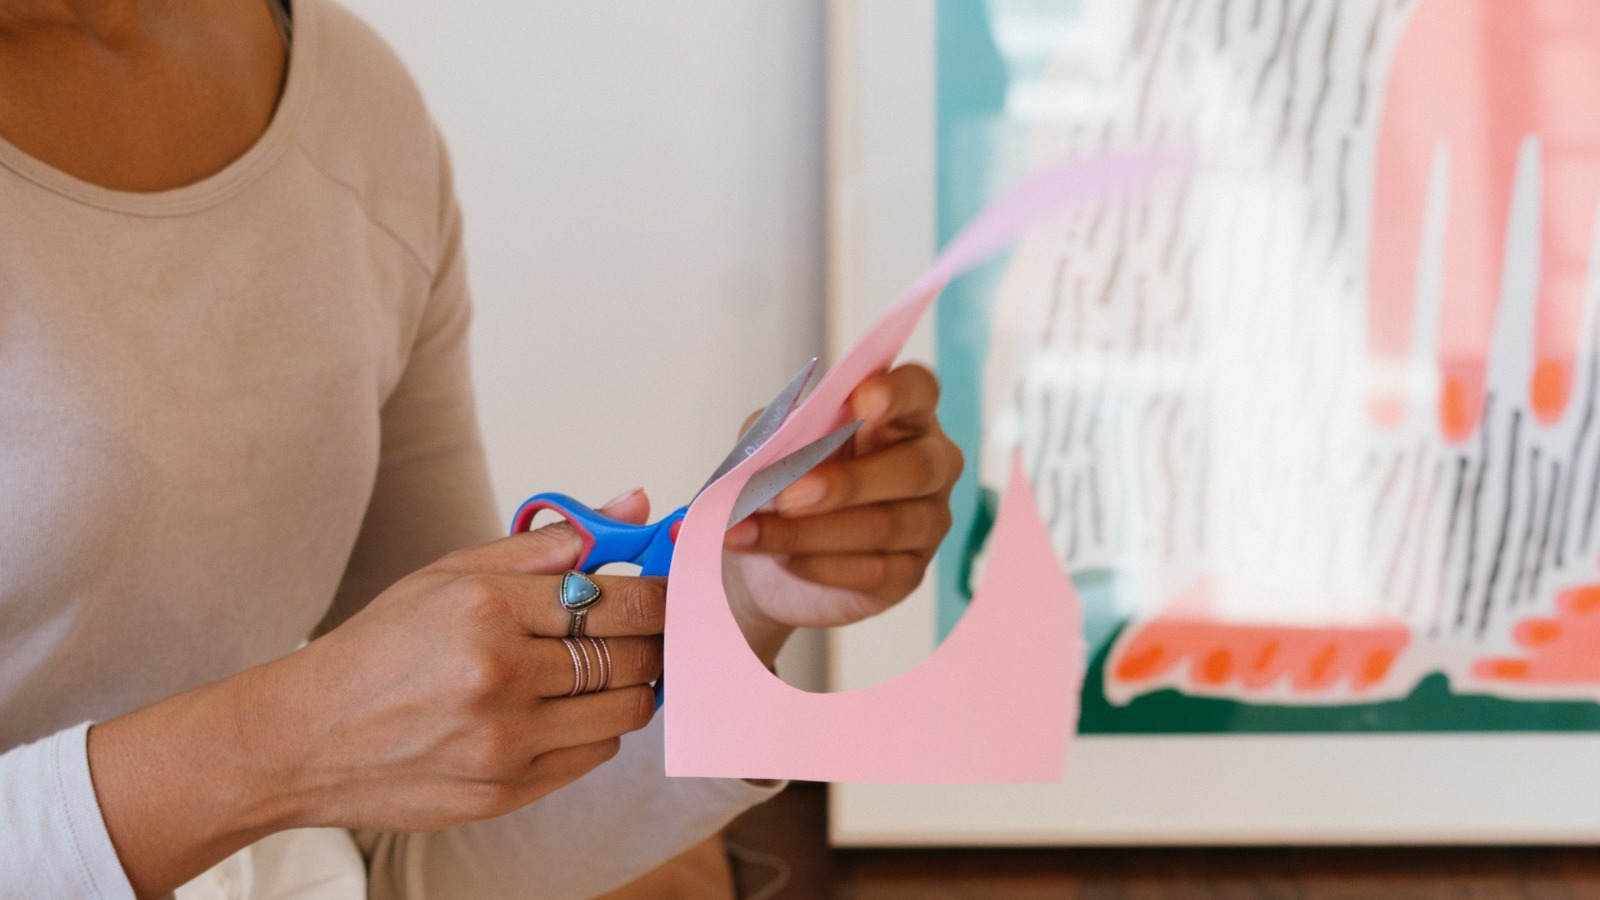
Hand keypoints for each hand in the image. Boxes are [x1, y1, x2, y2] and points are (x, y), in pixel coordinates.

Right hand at [89, 493, 663, 897]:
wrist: (305, 737)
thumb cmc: (381, 649)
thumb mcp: (452, 572)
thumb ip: (548, 542)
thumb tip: (634, 505)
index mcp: (487, 606)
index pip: (624, 600)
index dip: (660, 594)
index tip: (663, 592)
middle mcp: (499, 674)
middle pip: (636, 656)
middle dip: (652, 639)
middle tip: (639, 630)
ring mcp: (505, 741)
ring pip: (628, 709)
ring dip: (631, 686)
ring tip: (601, 669)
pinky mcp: (507, 791)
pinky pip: (596, 752)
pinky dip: (595, 727)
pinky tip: (562, 709)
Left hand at [722, 364, 961, 659]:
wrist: (766, 558)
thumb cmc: (783, 480)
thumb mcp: (771, 444)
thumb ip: (779, 432)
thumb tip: (780, 446)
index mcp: (901, 416)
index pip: (919, 391)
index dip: (897, 393)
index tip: (862, 398)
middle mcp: (931, 465)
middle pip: (916, 467)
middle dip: (849, 482)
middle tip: (788, 496)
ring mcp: (927, 522)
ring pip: (886, 525)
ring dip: (811, 531)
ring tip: (752, 531)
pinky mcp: (909, 574)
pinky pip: (874, 571)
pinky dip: (821, 565)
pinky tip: (783, 559)